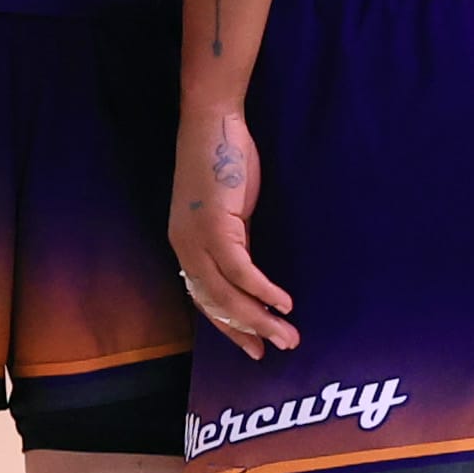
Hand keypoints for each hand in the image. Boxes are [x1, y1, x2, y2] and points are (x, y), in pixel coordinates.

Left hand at [170, 98, 289, 359]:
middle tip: (276, 350)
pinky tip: (283, 304)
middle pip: (217, 305)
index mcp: (186, 247)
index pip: (206, 300)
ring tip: (288, 335)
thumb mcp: (227, 211)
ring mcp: (197, 240)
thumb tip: (252, 274)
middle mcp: (185, 249)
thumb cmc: (221, 161)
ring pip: (229, 295)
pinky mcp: (216, 228)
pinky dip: (263, 291)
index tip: (255, 347)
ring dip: (261, 319)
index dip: (231, 326)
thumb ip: (235, 242)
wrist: (211, 123)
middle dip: (248, 331)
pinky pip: (241, 272)